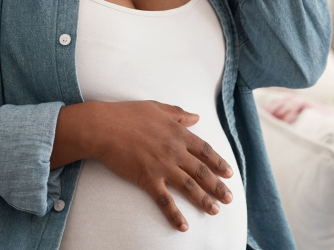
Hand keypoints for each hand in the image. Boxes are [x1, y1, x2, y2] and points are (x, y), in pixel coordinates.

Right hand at [91, 100, 234, 231]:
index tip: (229, 173)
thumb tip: (196, 117)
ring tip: (215, 211)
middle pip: (202, 172)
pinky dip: (175, 215)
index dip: (219, 163)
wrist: (103, 127)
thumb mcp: (156, 107)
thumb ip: (178, 113)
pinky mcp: (147, 179)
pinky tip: (183, 226)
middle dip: (218, 186)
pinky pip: (165, 200)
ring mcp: (162, 166)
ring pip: (189, 187)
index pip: (205, 150)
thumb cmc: (127, 114)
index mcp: (178, 133)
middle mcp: (174, 151)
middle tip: (229, 198)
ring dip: (204, 201)